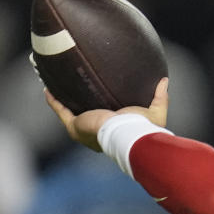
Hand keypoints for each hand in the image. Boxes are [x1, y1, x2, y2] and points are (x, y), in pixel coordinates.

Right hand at [44, 78, 168, 151]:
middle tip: (77, 88)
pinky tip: (48, 89)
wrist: (127, 132)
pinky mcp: (75, 126)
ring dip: (63, 100)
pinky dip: (54, 101)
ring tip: (58, 86)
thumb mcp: (155, 111)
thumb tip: (164, 80)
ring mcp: (84, 130)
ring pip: (69, 113)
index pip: (106, 121)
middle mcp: (97, 132)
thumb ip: (160, 96)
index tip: (101, 97)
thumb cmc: (142, 127)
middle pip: (85, 115)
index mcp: (114, 131)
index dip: (102, 110)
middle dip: (79, 103)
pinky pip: (61, 111)